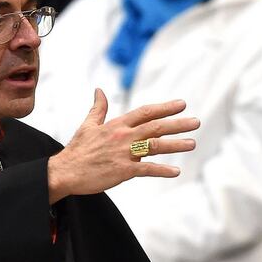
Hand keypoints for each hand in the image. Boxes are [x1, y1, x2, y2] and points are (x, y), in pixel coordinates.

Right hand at [47, 88, 199, 202]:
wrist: (65, 171)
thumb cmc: (77, 149)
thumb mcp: (88, 125)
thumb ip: (98, 108)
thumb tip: (99, 90)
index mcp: (117, 125)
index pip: (146, 112)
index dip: (165, 108)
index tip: (182, 104)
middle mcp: (123, 136)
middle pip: (155, 127)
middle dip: (178, 124)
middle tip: (196, 122)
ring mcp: (124, 153)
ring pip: (155, 146)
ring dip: (175, 145)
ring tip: (192, 143)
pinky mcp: (122, 171)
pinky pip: (146, 170)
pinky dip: (162, 170)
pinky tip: (176, 171)